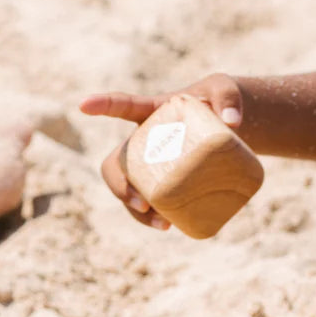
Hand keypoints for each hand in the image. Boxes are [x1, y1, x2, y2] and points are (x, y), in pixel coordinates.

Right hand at [79, 74, 245, 228]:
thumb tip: (231, 123)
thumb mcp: (226, 91)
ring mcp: (150, 164)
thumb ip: (229, 98)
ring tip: (163, 224)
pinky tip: (170, 225)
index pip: (123, 105)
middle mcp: (143, 141)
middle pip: (115, 164)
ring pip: (128, 190)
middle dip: (119, 186)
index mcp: (151, 112)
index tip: (83, 104)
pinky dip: (153, 217)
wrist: (229, 128)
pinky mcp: (164, 182)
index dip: (103, 105)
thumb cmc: (220, 104)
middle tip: (141, 203)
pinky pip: (148, 203)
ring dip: (135, 212)